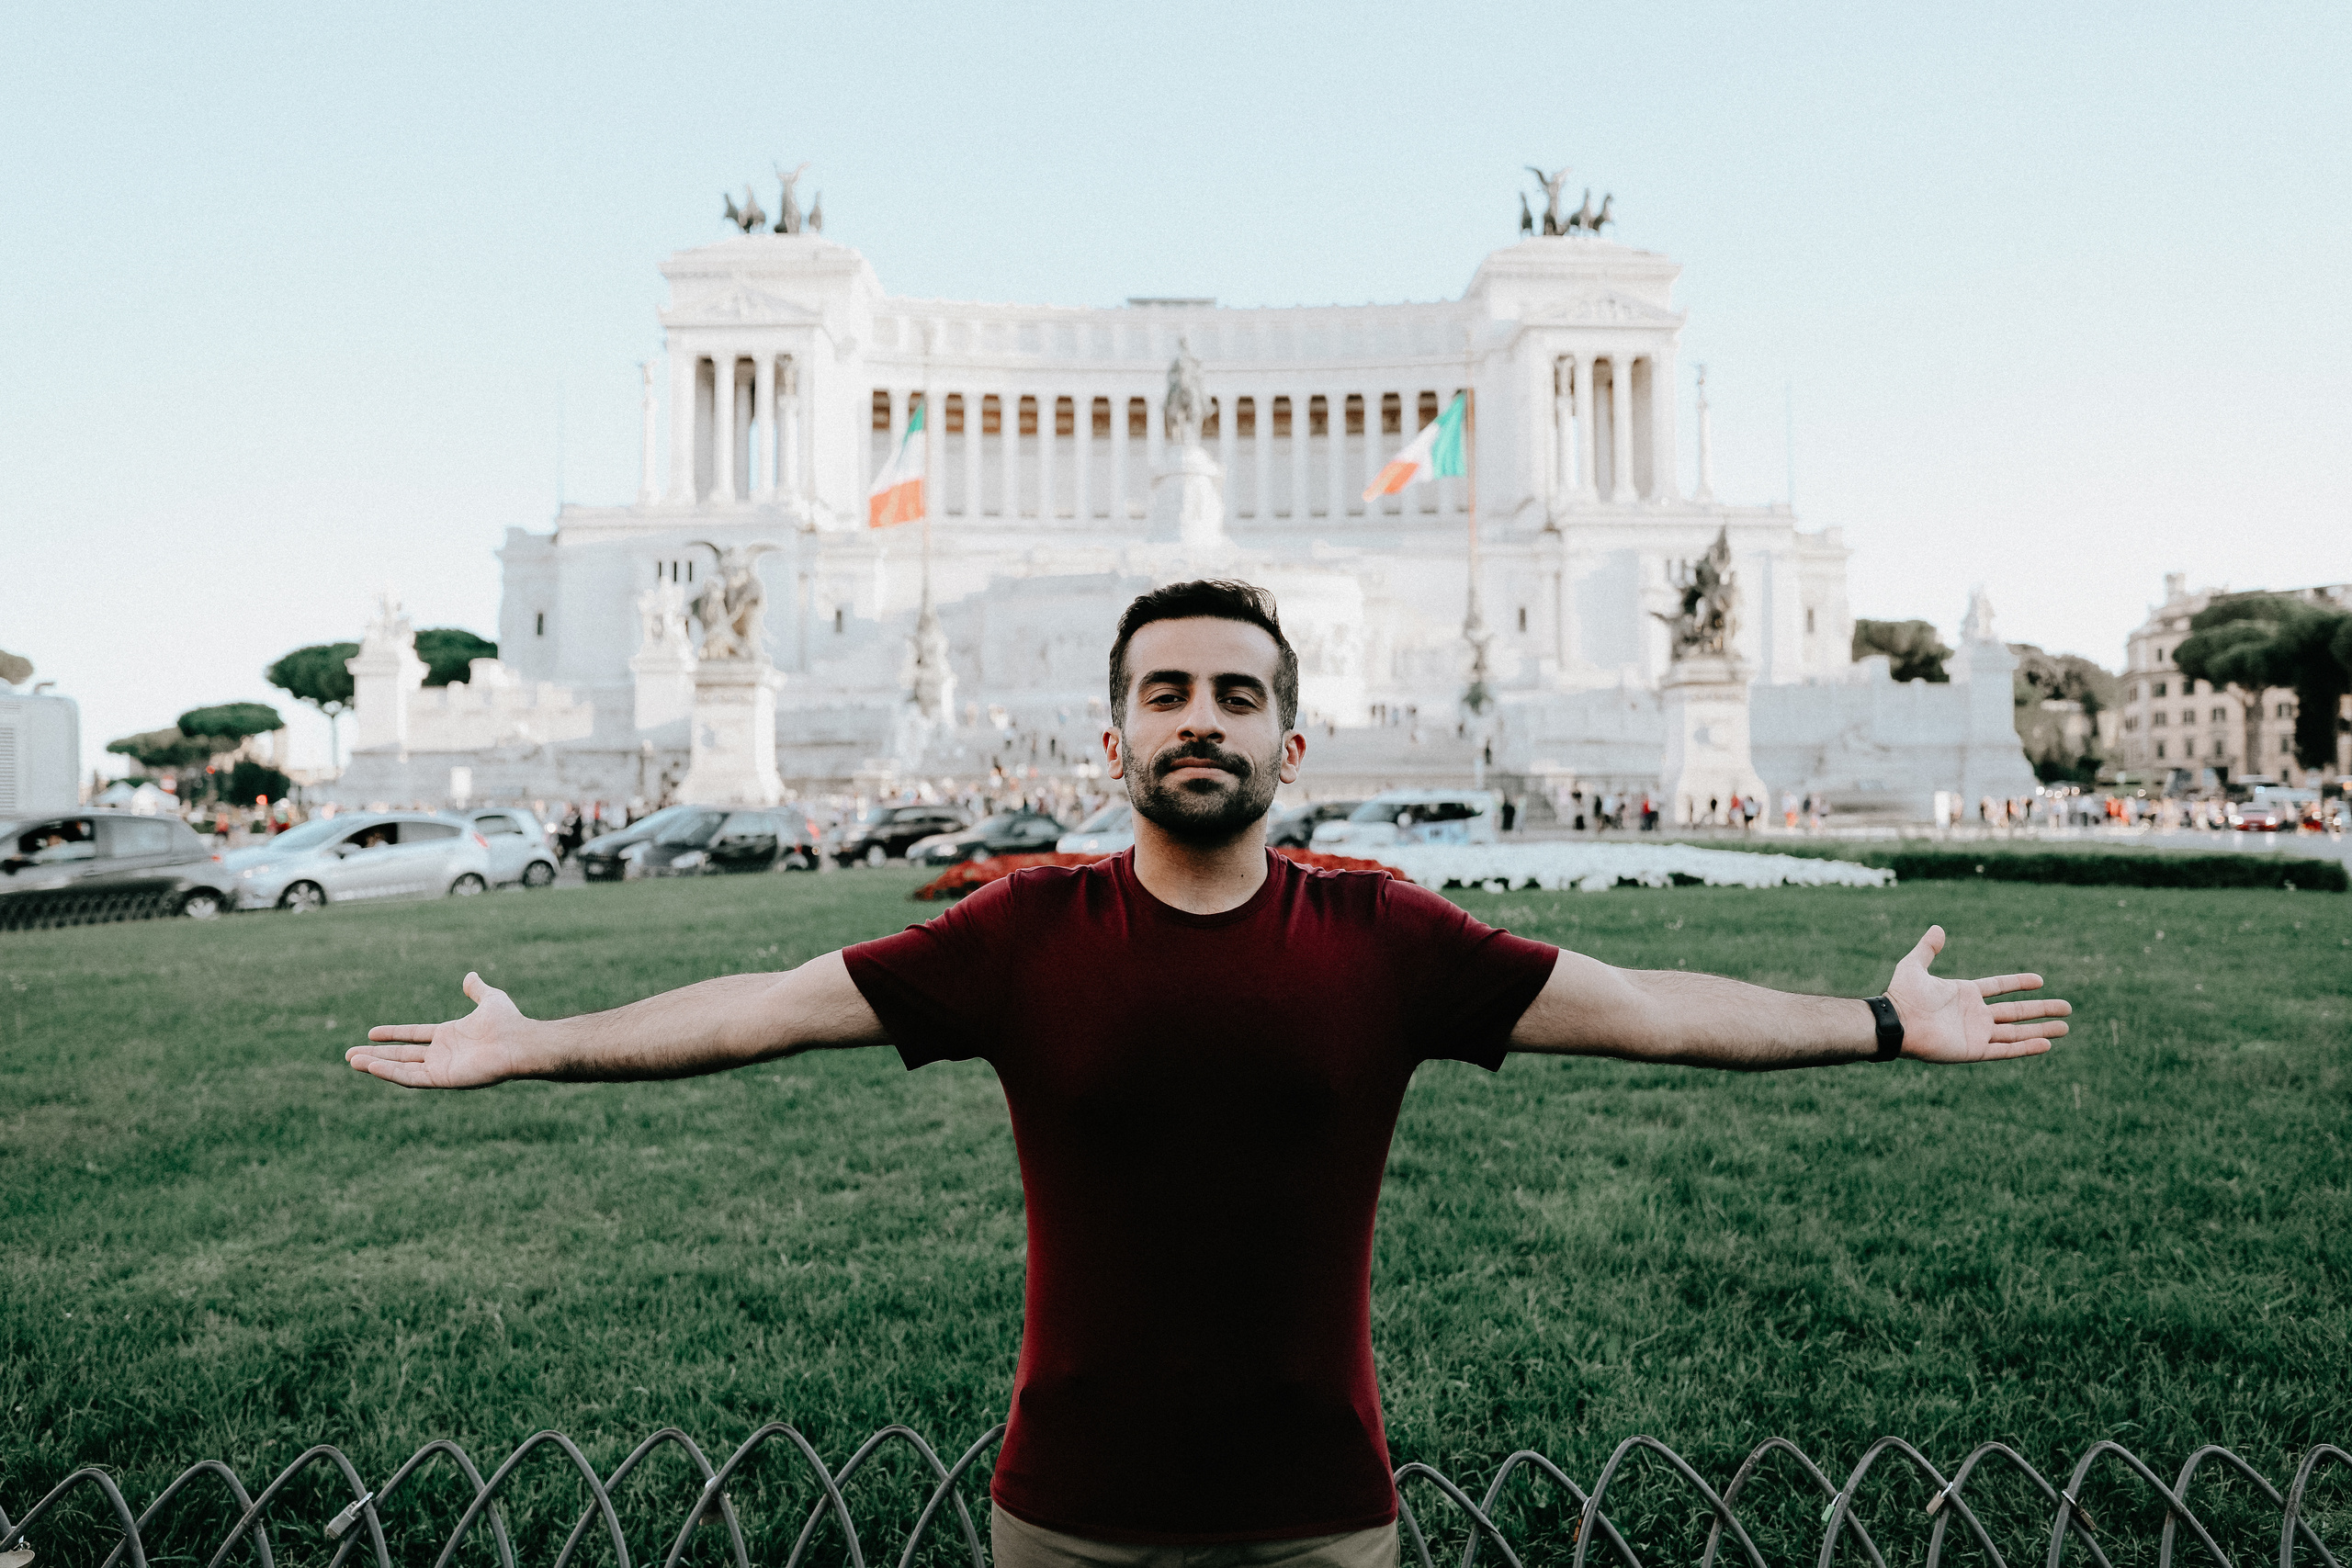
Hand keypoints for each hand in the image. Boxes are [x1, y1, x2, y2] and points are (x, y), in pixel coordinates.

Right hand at [346, 972, 537, 1088]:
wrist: (520, 1042)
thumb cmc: (509, 1023)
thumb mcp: (490, 999)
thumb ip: (477, 990)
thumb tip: (471, 976)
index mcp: (449, 1036)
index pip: (414, 1036)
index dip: (393, 1034)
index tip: (370, 1033)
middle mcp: (443, 1053)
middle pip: (402, 1055)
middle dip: (376, 1055)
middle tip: (348, 1055)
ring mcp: (441, 1067)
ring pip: (401, 1068)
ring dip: (376, 1065)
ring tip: (352, 1061)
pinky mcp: (442, 1079)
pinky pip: (411, 1078)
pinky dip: (391, 1073)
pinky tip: (371, 1066)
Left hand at [1885, 926, 2070, 1062]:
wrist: (1895, 1023)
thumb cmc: (1902, 996)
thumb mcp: (1914, 966)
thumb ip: (1927, 949)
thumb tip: (1937, 928)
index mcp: (1964, 994)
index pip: (1999, 987)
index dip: (2018, 983)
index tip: (2040, 981)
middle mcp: (1975, 1014)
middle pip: (2016, 1012)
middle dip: (2042, 1010)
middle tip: (2068, 1008)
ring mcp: (1976, 1033)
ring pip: (2017, 1032)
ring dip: (2041, 1030)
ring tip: (2066, 1028)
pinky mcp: (1974, 1050)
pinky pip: (2005, 1049)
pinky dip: (2025, 1047)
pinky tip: (2046, 1044)